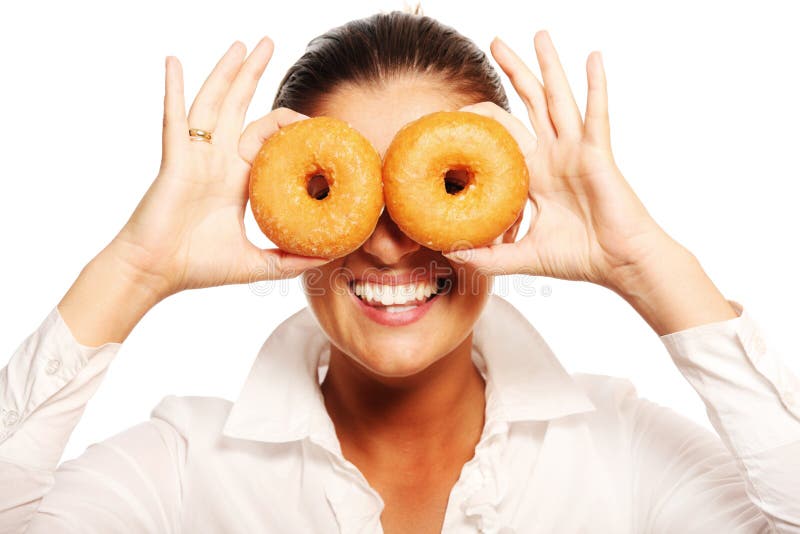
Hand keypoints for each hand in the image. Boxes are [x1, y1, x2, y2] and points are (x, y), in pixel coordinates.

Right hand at [109, 37, 330, 299]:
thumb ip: (290, 259)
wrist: (156, 273)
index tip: (312, 121)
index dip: (287, 126)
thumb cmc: (198, 266)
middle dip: (253, 75)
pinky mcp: (174, 160)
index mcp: (236, 178)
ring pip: (213, 103)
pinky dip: (173, 89)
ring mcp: (194, 156)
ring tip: (244, 44)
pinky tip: (174, 62)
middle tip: (268, 43)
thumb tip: (329, 258)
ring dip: (227, 72)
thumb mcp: (256, 264)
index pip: (265, 138)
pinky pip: (174, 119)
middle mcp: (217, 160)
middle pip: (238, 106)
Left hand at [445, 31, 683, 291]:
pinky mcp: (598, 154)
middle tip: (495, 42)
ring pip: (558, 99)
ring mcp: (577, 151)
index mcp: (536, 175)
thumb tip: (449, 254)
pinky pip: (596, 114)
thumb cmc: (580, 257)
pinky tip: (593, 58)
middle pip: (530, 103)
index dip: (482, 123)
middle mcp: (554, 155)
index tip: (456, 114)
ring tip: (538, 34)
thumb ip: (487, 256)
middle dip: (515, 72)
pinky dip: (596, 86)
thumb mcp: (523, 257)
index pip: (503, 137)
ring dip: (549, 66)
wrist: (619, 265)